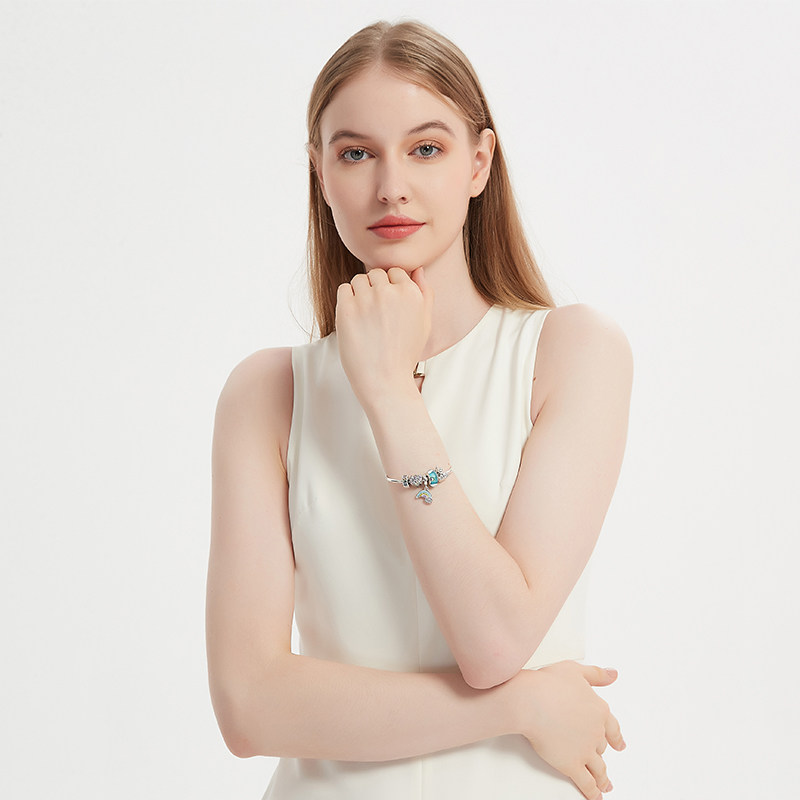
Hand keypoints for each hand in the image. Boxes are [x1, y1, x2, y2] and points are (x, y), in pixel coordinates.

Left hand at [335, 267, 432, 408]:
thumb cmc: (405, 354)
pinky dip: (346, 300)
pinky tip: (354, 319)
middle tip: (375, 316)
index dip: (390, 288)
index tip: (387, 307)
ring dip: (359, 294)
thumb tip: (417, 269)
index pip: (395, 272)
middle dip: (374, 289)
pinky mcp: (347, 308)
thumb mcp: (425, 323)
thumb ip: (425, 293)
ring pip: (359, 280)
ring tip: (365, 319)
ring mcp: (367, 299)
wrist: (385, 381)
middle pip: (376, 274)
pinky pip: (344, 289)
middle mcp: (390, 292)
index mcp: (412, 293)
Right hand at [508, 661, 625, 799]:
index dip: (616, 737)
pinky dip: (593, 792)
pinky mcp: (571, 764)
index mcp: (599, 709)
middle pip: (601, 746)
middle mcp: (595, 732)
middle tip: (601, 761)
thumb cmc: (547, 684)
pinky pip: (586, 783)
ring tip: (604, 785)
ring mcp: (585, 750)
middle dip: (600, 753)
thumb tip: (613, 675)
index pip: (612, 727)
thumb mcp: (575, 671)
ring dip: (602, 778)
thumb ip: (597, 675)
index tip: (619, 744)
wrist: (531, 701)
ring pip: (598, 767)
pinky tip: (595, 796)